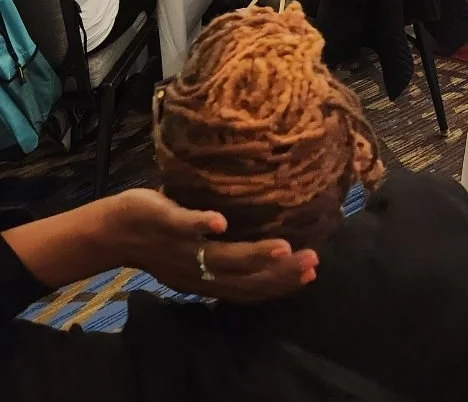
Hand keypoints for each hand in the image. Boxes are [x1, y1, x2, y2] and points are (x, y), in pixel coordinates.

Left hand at [107, 189, 317, 301]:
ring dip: (254, 254)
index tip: (311, 275)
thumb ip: (220, 250)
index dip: (280, 286)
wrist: (112, 231)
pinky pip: (184, 226)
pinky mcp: (164, 223)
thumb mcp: (192, 253)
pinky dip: (202, 225)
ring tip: (284, 248)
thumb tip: (257, 230)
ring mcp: (181, 248)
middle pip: (243, 279)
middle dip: (280, 274)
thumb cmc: (158, 236)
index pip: (247, 290)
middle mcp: (197, 271)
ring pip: (221, 258)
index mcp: (205, 280)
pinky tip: (221, 222)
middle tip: (312, 261)